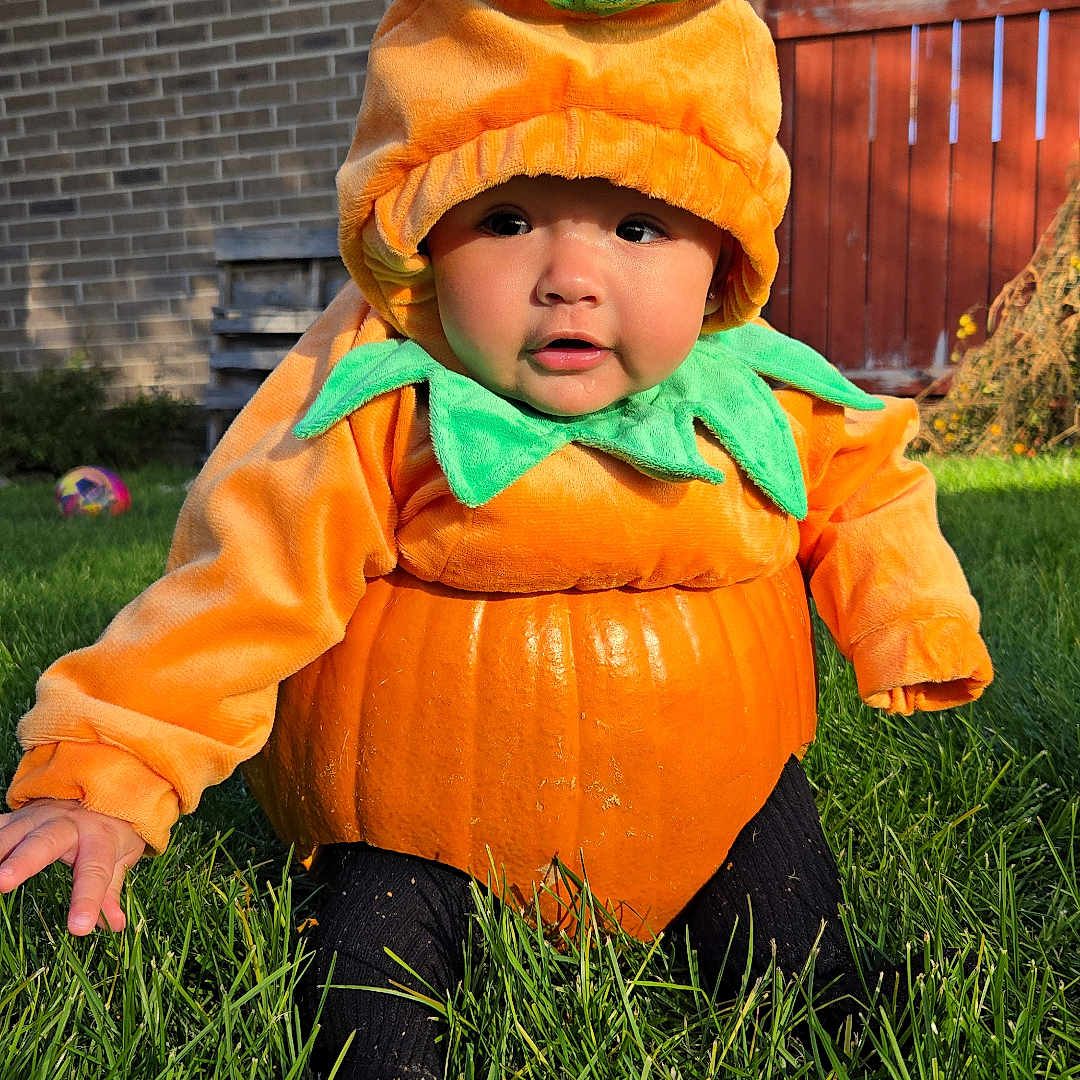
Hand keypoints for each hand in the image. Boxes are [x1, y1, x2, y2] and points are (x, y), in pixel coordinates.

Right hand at [0, 799, 145, 935]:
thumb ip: (112, 892)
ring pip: (10, 835)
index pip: (95, 872)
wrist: (95, 793)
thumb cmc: (108, 832)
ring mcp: (36, 820)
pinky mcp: (13, 819)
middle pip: (45, 842)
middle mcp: (66, 825)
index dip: (88, 900)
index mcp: (98, 838)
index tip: (80, 928)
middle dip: (23, 861)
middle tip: (4, 882)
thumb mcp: (121, 857)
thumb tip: (116, 925)